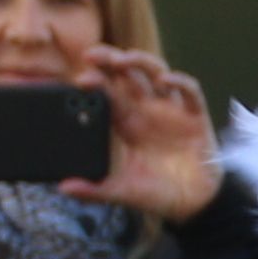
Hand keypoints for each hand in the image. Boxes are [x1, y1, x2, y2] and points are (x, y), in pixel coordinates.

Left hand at [81, 48, 220, 219]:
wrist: (192, 204)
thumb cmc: (155, 193)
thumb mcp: (122, 192)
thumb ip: (94, 190)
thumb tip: (63, 188)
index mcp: (125, 122)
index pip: (106, 91)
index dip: (94, 81)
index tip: (80, 80)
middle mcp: (145, 109)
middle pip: (126, 73)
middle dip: (110, 60)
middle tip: (93, 55)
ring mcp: (170, 109)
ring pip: (155, 73)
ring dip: (140, 62)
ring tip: (125, 60)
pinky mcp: (194, 115)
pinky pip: (190, 91)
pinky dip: (180, 82)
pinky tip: (166, 81)